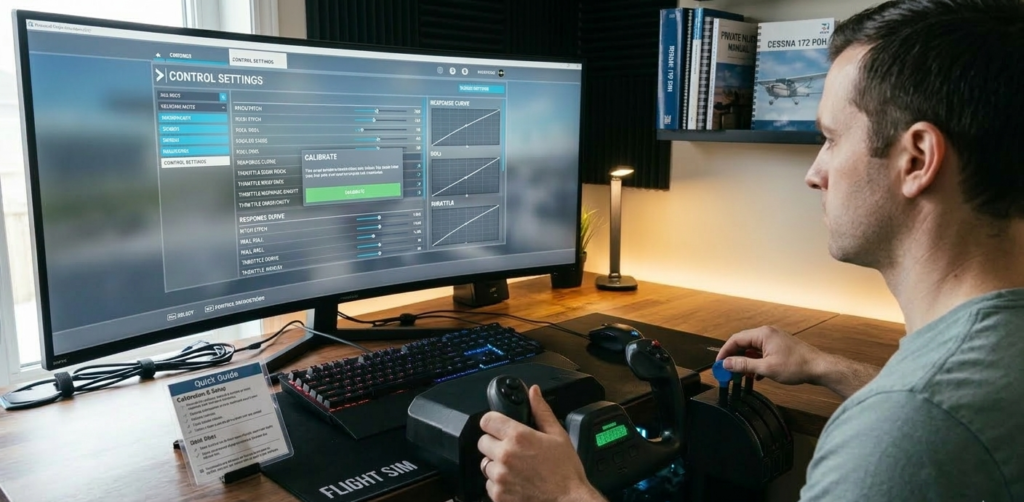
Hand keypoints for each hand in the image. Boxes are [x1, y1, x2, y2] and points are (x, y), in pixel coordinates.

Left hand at [478, 385, 604, 501]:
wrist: (568, 501)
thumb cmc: (565, 472)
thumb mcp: (558, 435)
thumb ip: (541, 411)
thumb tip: (534, 392)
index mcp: (518, 437)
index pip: (487, 420)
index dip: (493, 422)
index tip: (498, 426)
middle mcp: (505, 455)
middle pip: (483, 442)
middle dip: (495, 444)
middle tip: (512, 450)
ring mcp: (500, 476)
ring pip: (485, 464)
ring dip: (496, 464)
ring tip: (516, 468)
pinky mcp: (498, 494)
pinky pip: (488, 484)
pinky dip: (498, 483)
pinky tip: (515, 481)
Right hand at [716, 325, 824, 385]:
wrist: (819, 367)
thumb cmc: (797, 366)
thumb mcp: (766, 368)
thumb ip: (744, 365)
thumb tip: (727, 364)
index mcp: (763, 334)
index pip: (736, 339)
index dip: (725, 352)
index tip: (719, 364)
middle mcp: (767, 333)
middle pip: (743, 343)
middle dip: (734, 358)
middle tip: (727, 371)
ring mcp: (774, 339)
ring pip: (752, 349)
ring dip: (745, 361)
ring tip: (741, 375)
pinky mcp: (779, 347)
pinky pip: (761, 353)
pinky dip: (756, 362)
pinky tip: (756, 374)